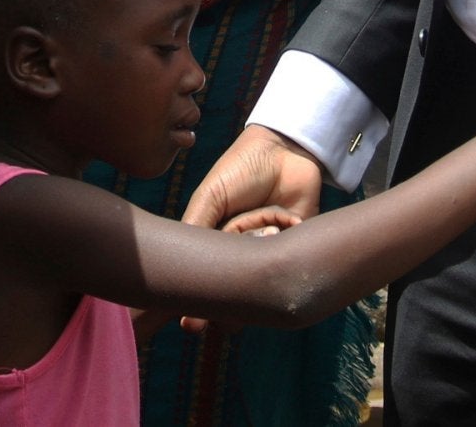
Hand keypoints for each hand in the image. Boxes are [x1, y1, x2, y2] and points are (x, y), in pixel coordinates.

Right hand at [176, 128, 324, 332]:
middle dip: (242, 283)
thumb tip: (177, 271)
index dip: (201, 306)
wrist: (284, 149)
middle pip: (238, 289)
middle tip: (248, 256)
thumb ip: (196, 226)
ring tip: (269, 221)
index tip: (191, 326)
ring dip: (265, 245)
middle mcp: (242, 252)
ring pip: (264, 274)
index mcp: (216, 243)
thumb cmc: (240, 169)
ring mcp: (269, 251)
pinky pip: (291, 257)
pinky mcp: (297, 245)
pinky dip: (289, 233)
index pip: (208, 283)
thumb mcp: (212, 196)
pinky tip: (290, 216)